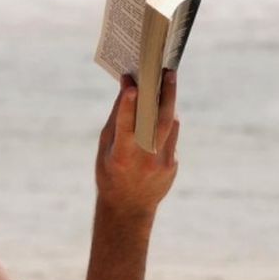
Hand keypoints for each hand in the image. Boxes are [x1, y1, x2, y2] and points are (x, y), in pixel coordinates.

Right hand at [95, 71, 179, 216]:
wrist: (129, 208)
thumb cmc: (110, 173)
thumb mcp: (105, 148)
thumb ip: (117, 120)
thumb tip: (126, 89)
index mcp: (121, 156)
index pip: (126, 126)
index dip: (128, 105)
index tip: (131, 84)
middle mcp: (144, 160)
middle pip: (159, 121)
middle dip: (165, 94)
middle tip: (167, 71)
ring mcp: (162, 164)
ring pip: (169, 125)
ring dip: (168, 103)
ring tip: (168, 82)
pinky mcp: (172, 165)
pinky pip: (172, 136)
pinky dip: (167, 122)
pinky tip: (164, 110)